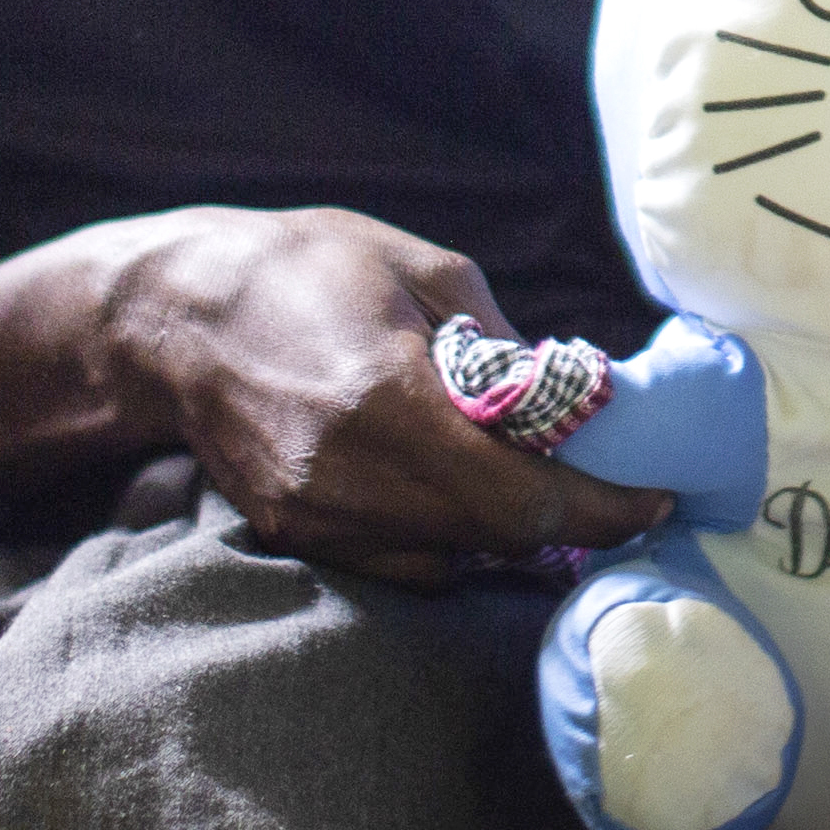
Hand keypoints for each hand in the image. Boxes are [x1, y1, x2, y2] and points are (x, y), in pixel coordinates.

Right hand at [108, 208, 669, 581]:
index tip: (655, 500)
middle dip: (570, 523)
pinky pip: (401, 562)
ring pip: (452, 560)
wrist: (173, 313)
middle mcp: (353, 478)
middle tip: (616, 494)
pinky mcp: (294, 532)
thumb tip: (573, 400)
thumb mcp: (424, 270)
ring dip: (510, 534)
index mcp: (391, 403)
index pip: (525, 499)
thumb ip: (504, 343)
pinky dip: (449, 539)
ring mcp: (319, 516)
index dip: (604, 511)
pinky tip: (462, 493)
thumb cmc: (304, 268)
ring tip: (540, 484)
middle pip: (499, 539)